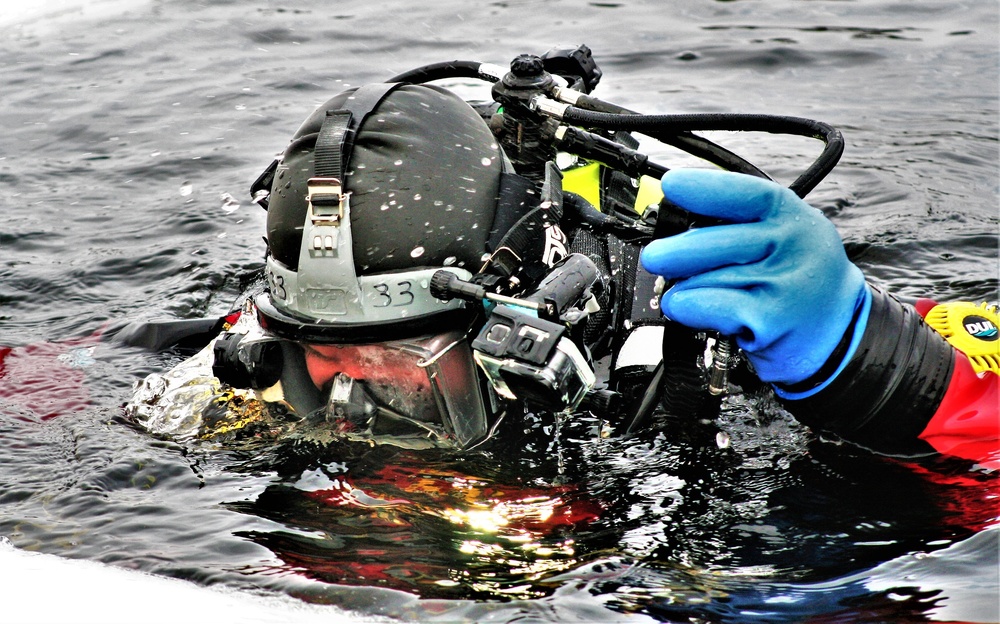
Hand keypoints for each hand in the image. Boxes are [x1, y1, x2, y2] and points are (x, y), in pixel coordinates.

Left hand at [640, 169, 869, 387]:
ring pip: (709, 277)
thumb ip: (743, 226)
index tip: (672, 185)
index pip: (745, 194)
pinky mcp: (770, 320)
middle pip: (717, 241)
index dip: (705, 188)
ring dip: (681, 286)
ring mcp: (783, 283)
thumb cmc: (796, 278)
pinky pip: (713, 306)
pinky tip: (682, 306)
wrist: (838, 330)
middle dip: (676, 251)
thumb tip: (680, 223)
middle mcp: (792, 246)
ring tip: (674, 291)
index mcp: (792, 216)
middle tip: (656, 256)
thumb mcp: (784, 237)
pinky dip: (689, 306)